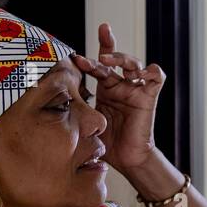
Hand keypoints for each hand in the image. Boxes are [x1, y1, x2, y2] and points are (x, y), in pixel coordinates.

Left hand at [71, 23, 165, 174]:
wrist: (127, 159)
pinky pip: (157, 77)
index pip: (100, 65)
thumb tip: (50, 98)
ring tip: (107, 60)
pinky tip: (141, 72)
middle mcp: (121, 86)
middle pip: (115, 58)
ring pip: (134, 62)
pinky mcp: (149, 97)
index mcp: (106, 89)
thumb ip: (76, 108)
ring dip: (121, 57)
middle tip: (93, 48)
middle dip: (106, 47)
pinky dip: (152, 70)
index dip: (91, 54)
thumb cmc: (108, 144)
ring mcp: (135, 90)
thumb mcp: (86, 121)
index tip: (76, 52)